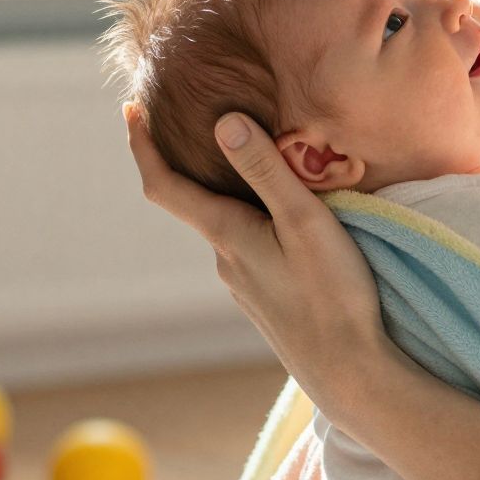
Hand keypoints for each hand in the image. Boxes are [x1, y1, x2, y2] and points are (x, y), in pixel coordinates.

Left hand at [125, 103, 396, 413]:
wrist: (348, 371)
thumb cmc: (332, 293)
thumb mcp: (305, 221)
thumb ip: (265, 171)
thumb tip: (223, 120)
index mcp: (226, 234)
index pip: (164, 185)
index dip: (141, 146)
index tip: (131, 108)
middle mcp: (225, 259)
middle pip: (196, 202)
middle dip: (193, 163)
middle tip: (203, 120)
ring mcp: (244, 283)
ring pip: (227, 226)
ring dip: (230, 194)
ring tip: (256, 164)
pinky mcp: (266, 298)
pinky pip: (249, 247)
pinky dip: (253, 221)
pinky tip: (285, 221)